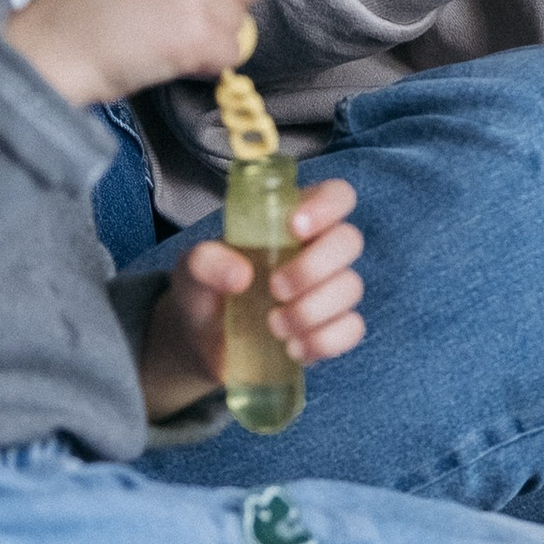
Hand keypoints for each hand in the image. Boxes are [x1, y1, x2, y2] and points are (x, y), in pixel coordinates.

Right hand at [4, 0, 269, 106]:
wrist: (41, 49)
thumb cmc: (82, 7)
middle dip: (230, 6)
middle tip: (184, 19)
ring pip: (240, 21)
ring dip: (210, 39)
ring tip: (159, 37)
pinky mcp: (191, 29)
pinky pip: (229, 54)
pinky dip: (203, 65)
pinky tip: (163, 57)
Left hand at [139, 178, 364, 420]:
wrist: (200, 343)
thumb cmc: (204, 290)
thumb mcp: (191, 269)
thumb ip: (206, 261)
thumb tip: (241, 276)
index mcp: (291, 222)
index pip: (335, 196)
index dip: (326, 205)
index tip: (295, 227)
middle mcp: (317, 251)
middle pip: (350, 241)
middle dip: (314, 267)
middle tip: (275, 288)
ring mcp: (328, 291)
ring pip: (351, 287)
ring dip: (312, 309)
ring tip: (273, 326)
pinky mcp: (330, 328)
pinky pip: (351, 329)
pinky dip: (323, 340)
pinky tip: (292, 347)